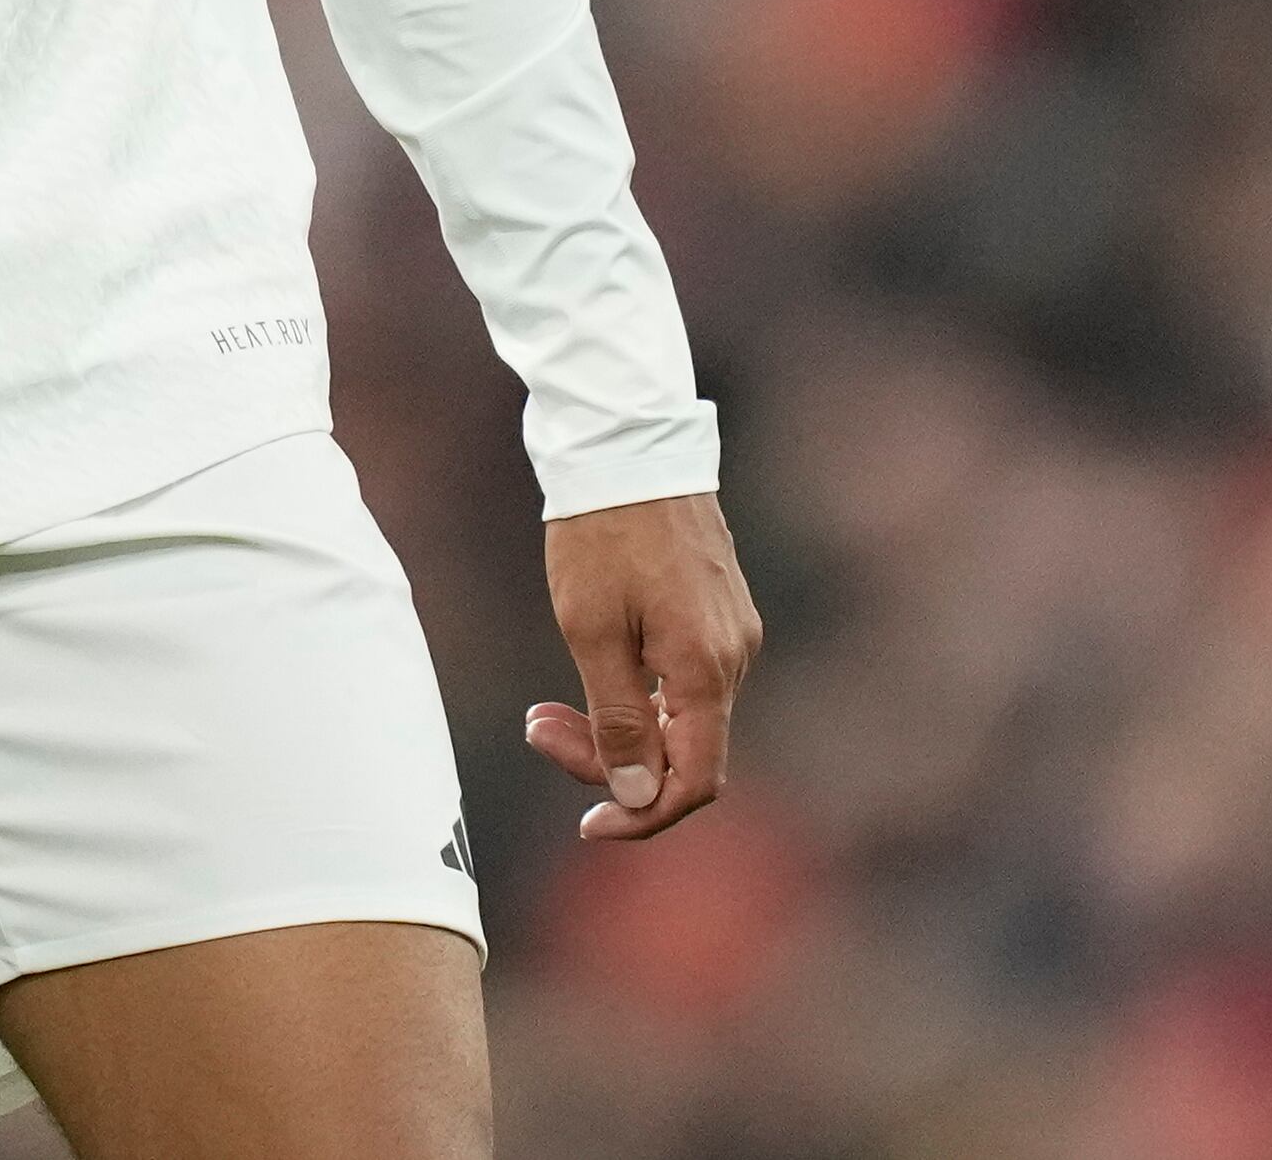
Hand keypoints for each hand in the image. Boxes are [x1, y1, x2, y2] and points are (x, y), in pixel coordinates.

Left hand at [525, 491, 760, 842]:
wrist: (626, 446)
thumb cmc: (601, 534)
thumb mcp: (592, 630)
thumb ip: (618, 717)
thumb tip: (638, 792)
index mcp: (707, 670)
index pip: (694, 781)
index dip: (643, 815)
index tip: (588, 825)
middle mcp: (734, 658)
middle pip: (683, 752)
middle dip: (608, 760)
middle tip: (537, 730)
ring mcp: (731, 634)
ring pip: (680, 717)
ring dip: (614, 726)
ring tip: (544, 711)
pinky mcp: (717, 612)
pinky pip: (682, 682)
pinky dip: (635, 693)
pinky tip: (588, 674)